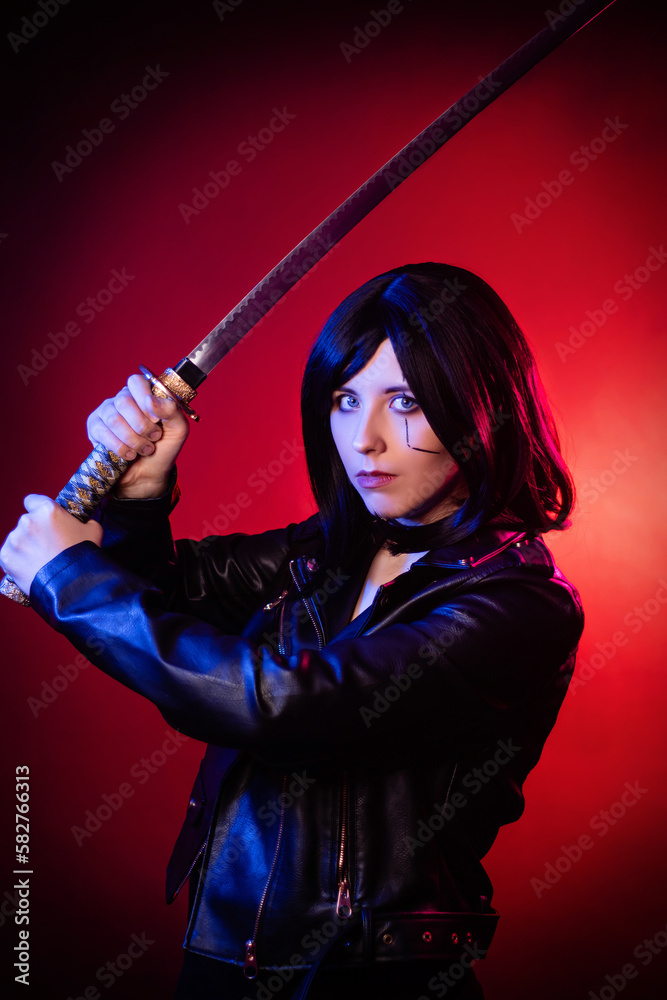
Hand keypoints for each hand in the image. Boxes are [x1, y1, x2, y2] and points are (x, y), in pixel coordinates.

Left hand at [0, 495, 103, 595]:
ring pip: (17, 539)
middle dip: (35, 533)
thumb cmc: (83, 556)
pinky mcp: (6, 556)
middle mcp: (28, 520)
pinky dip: (17, 561)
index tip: (43, 521)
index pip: (32, 500)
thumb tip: (83, 522)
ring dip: (26, 547)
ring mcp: (15, 539)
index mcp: (48, 510)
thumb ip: (84, 521)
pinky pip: (9, 555)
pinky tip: (31, 568)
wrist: (71, 584)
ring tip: (41, 561)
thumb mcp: (93, 530)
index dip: (38, 510)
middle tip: (48, 547)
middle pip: (27, 522)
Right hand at [86, 372, 189, 497]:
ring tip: (145, 449)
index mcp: (143, 393)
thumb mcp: (179, 429)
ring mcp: (106, 412)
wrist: (150, 474)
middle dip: (142, 426)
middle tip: (154, 437)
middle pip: (124, 401)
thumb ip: (172, 410)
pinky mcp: (95, 428)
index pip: (136, 382)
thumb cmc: (164, 448)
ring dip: (133, 440)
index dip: (146, 400)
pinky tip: (130, 454)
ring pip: (114, 419)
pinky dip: (120, 448)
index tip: (157, 419)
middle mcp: (122, 399)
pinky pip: (102, 433)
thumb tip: (150, 401)